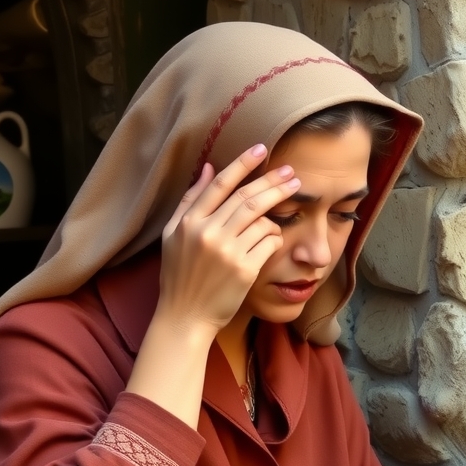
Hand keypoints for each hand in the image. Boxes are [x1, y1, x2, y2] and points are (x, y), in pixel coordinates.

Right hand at [156, 145, 301, 334]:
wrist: (185, 316)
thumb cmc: (180, 276)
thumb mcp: (173, 235)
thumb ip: (190, 201)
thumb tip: (209, 168)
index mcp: (189, 222)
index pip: (221, 184)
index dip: (243, 163)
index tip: (262, 149)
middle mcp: (207, 233)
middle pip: (247, 198)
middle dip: (274, 182)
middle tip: (293, 174)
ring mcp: (227, 252)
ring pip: (262, 219)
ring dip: (275, 214)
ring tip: (282, 214)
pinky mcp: (245, 270)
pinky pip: (270, 242)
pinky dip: (275, 238)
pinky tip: (271, 242)